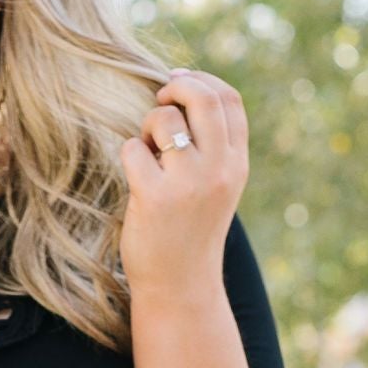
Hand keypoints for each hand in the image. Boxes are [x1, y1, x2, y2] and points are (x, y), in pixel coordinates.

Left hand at [120, 69, 247, 304]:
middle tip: (159, 101)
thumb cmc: (191, 233)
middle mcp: (219, 169)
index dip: (201, 80)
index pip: (229, 100)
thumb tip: (183, 90)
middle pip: (203, 97)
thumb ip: (212, 146)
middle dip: (175, 88)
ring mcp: (189, 182)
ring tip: (149, 155)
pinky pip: (134, 148)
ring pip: (165, 118)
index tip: (177, 81)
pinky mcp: (155, 196)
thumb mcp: (217, 187)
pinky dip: (130, 155)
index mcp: (237, 164)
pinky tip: (136, 179)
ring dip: (148, 127)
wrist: (181, 286)